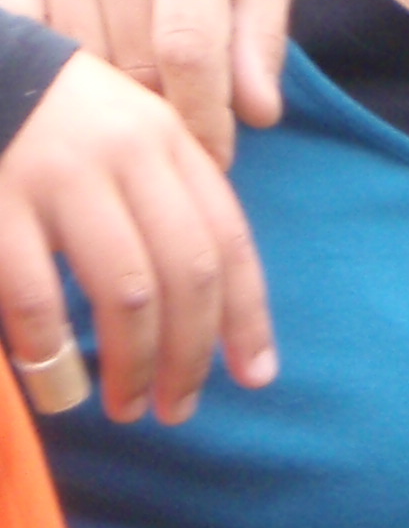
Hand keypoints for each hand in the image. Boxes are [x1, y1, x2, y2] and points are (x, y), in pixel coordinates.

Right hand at [0, 0, 292, 169]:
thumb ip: (261, 33)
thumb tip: (256, 115)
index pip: (186, 48)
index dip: (199, 117)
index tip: (214, 160)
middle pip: (122, 58)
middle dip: (152, 114)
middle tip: (172, 149)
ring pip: (67, 49)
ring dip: (97, 96)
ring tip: (124, 125)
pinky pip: (13, 19)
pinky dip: (40, 60)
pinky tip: (65, 86)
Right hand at [0, 53, 270, 421]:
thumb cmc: (51, 119)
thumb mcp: (125, 137)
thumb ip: (168, 198)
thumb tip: (209, 299)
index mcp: (168, 143)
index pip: (228, 240)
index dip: (248, 314)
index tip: (256, 375)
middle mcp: (127, 156)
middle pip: (187, 272)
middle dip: (191, 351)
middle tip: (179, 409)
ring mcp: (59, 176)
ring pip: (125, 290)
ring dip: (133, 361)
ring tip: (127, 407)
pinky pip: (33, 294)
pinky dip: (50, 349)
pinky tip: (59, 385)